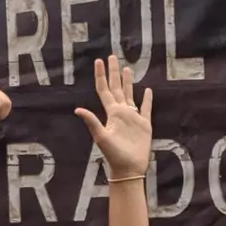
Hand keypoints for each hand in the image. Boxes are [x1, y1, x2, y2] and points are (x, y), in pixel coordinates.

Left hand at [74, 55, 154, 181]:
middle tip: (112, 57)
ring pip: (130, 95)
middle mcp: (121, 112)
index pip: (104, 90)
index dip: (101, 75)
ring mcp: (133, 118)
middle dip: (114, 73)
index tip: (99, 61)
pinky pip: (146, 108)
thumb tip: (78, 109)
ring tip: (127, 68)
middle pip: (117, 88)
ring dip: (128, 82)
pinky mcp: (144, 124)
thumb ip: (92, 122)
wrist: (129, 168)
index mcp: (111, 113)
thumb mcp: (101, 137)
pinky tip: (147, 90)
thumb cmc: (114, 155)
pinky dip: (147, 99)